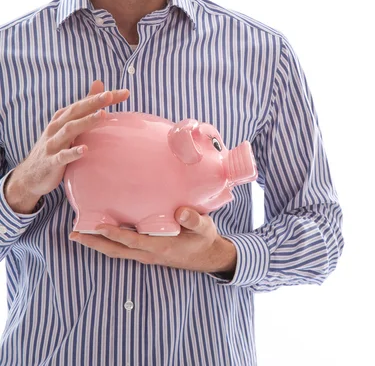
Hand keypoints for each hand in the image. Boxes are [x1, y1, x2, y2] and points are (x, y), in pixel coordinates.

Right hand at [13, 81, 128, 196]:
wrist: (30, 176)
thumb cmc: (54, 147)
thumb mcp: (67, 125)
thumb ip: (84, 106)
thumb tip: (99, 84)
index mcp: (62, 118)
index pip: (84, 103)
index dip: (102, 97)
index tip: (125, 93)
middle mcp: (56, 127)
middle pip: (76, 111)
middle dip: (93, 102)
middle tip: (110, 95)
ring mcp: (53, 144)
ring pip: (70, 130)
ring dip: (86, 122)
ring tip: (102, 115)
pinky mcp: (51, 162)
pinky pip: (62, 156)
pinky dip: (73, 152)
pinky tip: (85, 150)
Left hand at [69, 207, 236, 274]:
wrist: (208, 256)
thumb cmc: (204, 239)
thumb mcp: (205, 228)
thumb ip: (194, 220)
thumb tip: (181, 211)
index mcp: (161, 247)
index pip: (132, 241)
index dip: (114, 234)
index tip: (98, 226)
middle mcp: (149, 253)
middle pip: (116, 250)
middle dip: (94, 243)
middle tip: (73, 234)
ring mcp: (146, 254)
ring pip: (116, 251)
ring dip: (96, 244)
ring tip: (78, 234)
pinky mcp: (146, 252)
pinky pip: (122, 249)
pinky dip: (108, 243)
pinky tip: (100, 233)